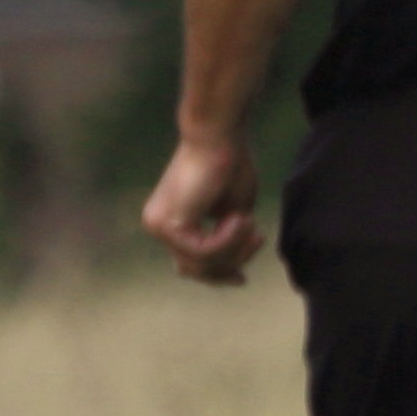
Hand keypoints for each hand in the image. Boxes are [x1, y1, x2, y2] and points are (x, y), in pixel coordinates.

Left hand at [141, 134, 263, 284]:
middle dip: (232, 262)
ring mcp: (159, 226)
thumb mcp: (233, 212)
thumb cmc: (230, 166)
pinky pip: (203, 250)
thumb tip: (230, 270)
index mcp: (170, 223)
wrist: (218, 137)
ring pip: (201, 262)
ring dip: (234, 248)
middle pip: (195, 269)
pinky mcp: (169, 225)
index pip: (191, 263)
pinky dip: (228, 240)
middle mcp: (158, 227)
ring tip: (250, 223)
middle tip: (259, 239)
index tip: (244, 278)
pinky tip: (240, 219)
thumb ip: (226, 239)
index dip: (218, 274)